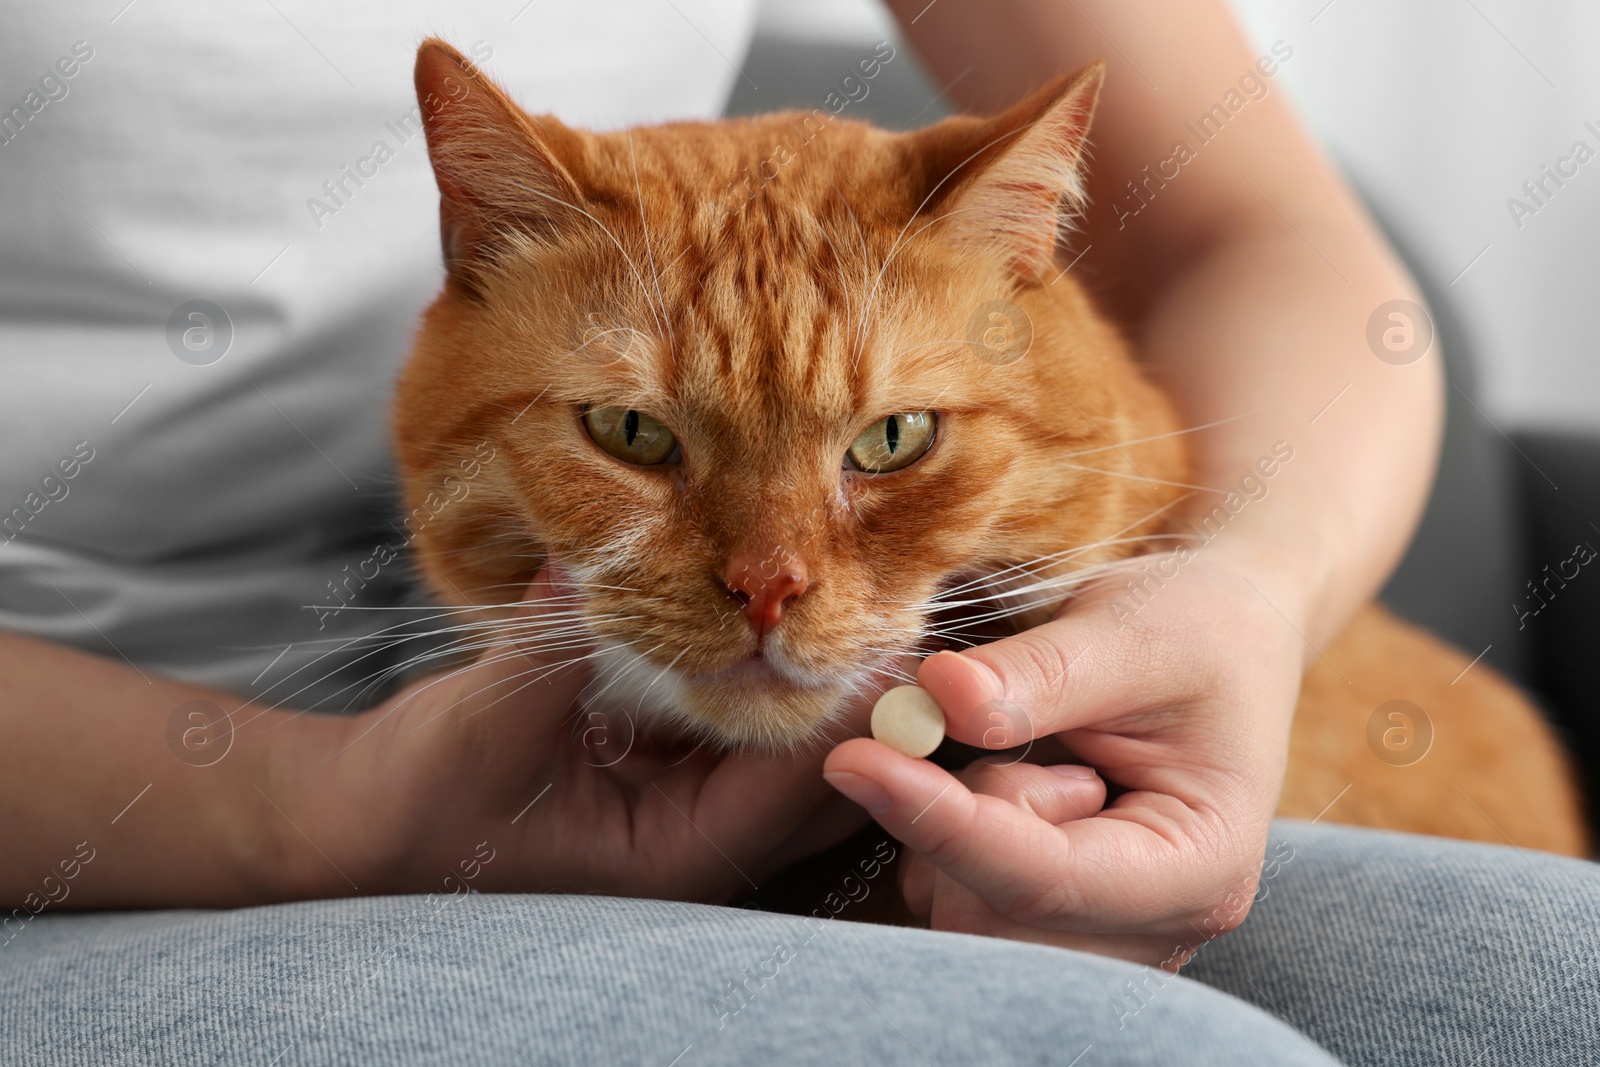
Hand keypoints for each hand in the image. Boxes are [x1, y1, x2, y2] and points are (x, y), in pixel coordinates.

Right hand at [294, 567, 878, 901]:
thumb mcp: (485, 726)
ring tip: (865, 596)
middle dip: (859, 701)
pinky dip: (766, 680)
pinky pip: (742, 728)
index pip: (792, 784)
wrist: (372, 822)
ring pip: (789, 753)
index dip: (846, 711)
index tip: (890, 631)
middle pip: (816, 777)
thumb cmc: (421, 798)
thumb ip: (546, 647)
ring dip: (822, 686)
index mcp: (673, 857)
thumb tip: (587, 563)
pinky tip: (787, 615)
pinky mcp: (670, 773)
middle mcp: (698, 841)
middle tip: (903, 603)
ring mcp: (688, 809)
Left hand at [823, 548, 1306, 966]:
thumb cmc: (1193, 627)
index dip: (942, 821)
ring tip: (1031, 752)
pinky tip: (1012, 782)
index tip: (857, 759)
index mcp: (1200, 865)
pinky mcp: (1058, 922)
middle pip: (994, 921)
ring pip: (964, 920)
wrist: (1221, 637)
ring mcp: (1107, 936)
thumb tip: (938, 699)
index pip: (1045, 879)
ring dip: (955, 828)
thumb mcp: (1130, 629)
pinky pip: (958, 905)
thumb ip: (1041, 672)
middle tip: (1007, 725)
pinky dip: (948, 839)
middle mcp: (1158, 926)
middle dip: (960, 821)